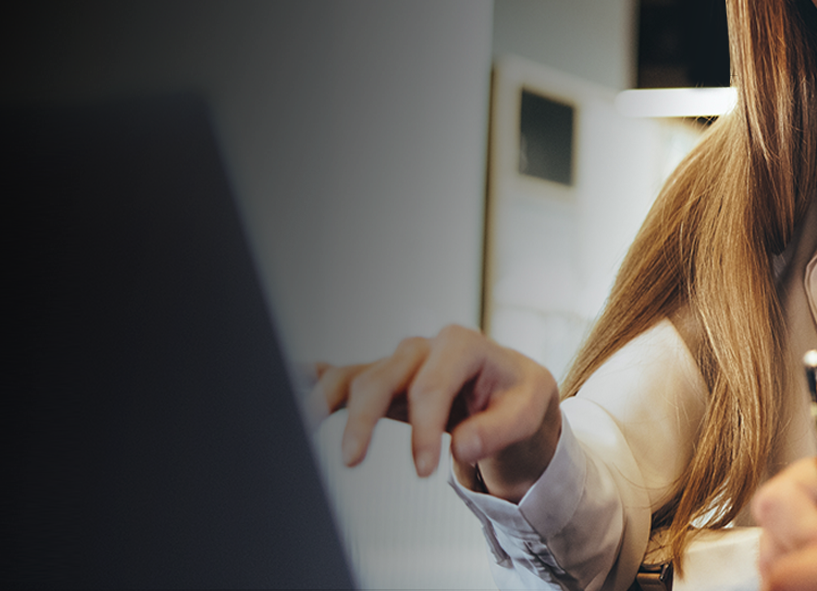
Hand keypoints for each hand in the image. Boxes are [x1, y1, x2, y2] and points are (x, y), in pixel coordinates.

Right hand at [310, 325, 561, 500]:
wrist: (511, 390)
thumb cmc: (519, 396)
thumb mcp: (530, 410)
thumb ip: (499, 428)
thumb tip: (463, 446)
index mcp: (461, 345)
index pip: (431, 387)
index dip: (424, 428)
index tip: (423, 470)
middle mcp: (423, 348)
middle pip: (381, 377)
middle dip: (362, 418)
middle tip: (350, 462)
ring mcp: (398, 364)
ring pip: (354, 377)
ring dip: (325, 400)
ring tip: (300, 424)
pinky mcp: (383, 381)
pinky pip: (342, 376)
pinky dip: (314, 380)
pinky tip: (287, 382)